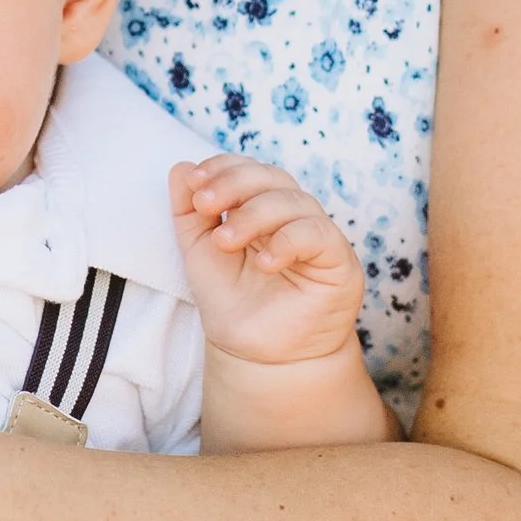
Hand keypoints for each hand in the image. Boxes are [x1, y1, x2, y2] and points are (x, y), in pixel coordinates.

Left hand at [170, 155, 367, 370]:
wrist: (255, 354)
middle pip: (272, 177)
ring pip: (294, 201)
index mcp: (260, 208)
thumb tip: (182, 166)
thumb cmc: (230, 301)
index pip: (249, 170)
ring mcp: (317, 235)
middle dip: (235, 184)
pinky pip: (317, 234)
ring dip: (254, 215)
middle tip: (205, 205)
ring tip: (225, 242)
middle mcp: (291, 216)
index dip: (223, 168)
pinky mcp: (338, 260)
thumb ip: (188, 211)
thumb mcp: (198, 251)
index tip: (195, 183)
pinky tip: (263, 262)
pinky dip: (287, 241)